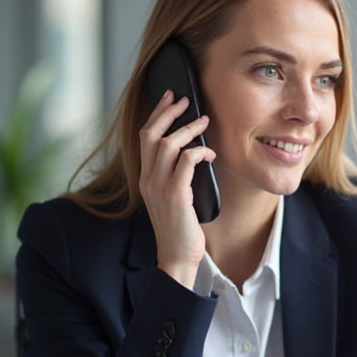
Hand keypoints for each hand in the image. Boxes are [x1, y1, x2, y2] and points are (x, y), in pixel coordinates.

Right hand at [138, 90, 216, 289]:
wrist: (177, 258)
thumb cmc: (181, 229)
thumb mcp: (173, 198)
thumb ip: (175, 176)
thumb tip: (193, 152)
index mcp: (145, 178)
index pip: (145, 137)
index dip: (156, 114)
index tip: (168, 98)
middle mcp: (147, 180)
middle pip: (151, 134)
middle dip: (168, 112)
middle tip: (185, 100)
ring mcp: (159, 187)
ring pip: (168, 144)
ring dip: (188, 128)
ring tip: (204, 122)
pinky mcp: (175, 195)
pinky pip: (186, 161)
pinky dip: (200, 151)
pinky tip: (211, 153)